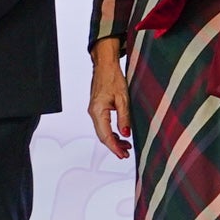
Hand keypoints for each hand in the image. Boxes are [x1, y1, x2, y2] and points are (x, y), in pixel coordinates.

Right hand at [86, 40, 131, 158]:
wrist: (105, 65)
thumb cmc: (113, 78)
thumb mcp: (123, 99)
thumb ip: (124, 118)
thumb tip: (125, 134)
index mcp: (98, 111)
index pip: (105, 135)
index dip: (114, 147)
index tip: (123, 154)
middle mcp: (93, 112)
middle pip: (102, 136)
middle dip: (114, 146)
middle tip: (126, 153)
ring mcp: (94, 110)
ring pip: (102, 131)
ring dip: (113, 139)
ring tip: (126, 145)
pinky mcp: (97, 108)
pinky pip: (102, 125)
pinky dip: (111, 132)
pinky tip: (120, 134)